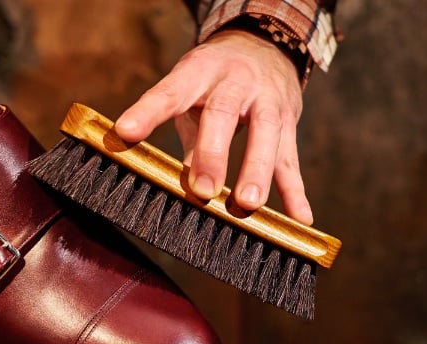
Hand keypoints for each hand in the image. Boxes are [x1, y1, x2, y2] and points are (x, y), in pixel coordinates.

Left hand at [115, 28, 312, 224]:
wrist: (265, 43)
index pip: (171, 91)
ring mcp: (267, 99)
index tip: (126, 132)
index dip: (148, 111)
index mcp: (199, 71)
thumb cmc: (214, 80)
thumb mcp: (192, 94)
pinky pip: (291, 158)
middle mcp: (235, 81)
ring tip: (247, 204)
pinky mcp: (290, 120)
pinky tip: (300, 218)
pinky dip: (295, 190)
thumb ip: (183, 136)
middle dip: (212, 154)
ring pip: (265, 133)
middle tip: (202, 191)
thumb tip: (169, 182)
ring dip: (257, 170)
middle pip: (222, 113)